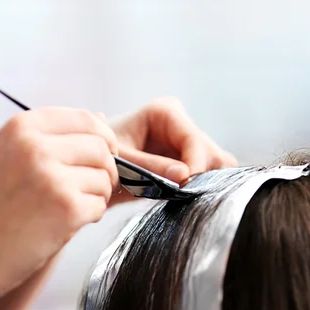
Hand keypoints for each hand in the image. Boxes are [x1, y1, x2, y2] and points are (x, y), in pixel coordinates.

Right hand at [0, 107, 118, 302]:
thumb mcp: (12, 158)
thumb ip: (54, 137)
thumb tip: (102, 118)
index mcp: (21, 127)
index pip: (86, 117)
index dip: (103, 138)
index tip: (99, 158)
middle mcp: (35, 146)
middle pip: (101, 146)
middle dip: (106, 169)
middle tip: (89, 189)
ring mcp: (51, 177)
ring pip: (105, 177)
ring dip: (97, 195)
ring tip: (68, 208)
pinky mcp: (66, 208)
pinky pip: (101, 205)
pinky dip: (90, 216)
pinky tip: (65, 224)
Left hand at [107, 97, 236, 203]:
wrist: (92, 165)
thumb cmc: (102, 158)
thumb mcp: (122, 162)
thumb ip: (151, 167)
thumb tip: (184, 176)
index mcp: (165, 112)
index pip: (194, 140)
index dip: (194, 166)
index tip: (183, 188)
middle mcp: (182, 123)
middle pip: (211, 152)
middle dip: (200, 175)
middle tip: (182, 195)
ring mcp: (188, 142)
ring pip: (217, 165)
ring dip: (202, 183)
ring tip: (180, 197)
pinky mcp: (190, 160)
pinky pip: (210, 175)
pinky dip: (200, 188)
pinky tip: (183, 197)